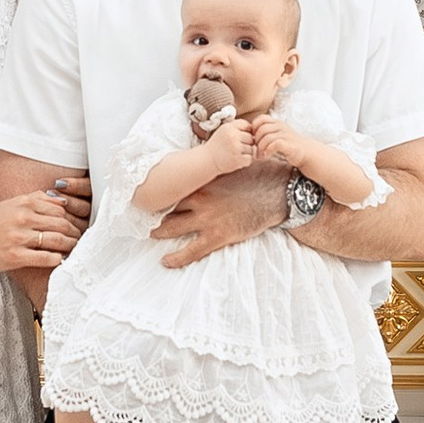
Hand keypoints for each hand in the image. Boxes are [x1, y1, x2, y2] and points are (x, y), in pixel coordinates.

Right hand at [0, 184, 88, 274]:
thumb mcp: (9, 205)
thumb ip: (34, 199)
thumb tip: (60, 200)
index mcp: (22, 203)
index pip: (59, 208)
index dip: (71, 217)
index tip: (76, 224)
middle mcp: (22, 218)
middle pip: (61, 223)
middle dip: (75, 232)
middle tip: (80, 239)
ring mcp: (19, 237)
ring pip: (57, 239)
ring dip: (70, 246)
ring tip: (74, 250)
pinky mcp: (15, 256)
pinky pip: (46, 257)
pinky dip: (57, 259)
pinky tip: (60, 260)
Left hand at [152, 156, 290, 269]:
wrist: (278, 192)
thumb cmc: (260, 176)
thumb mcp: (235, 167)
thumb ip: (219, 169)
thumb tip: (216, 161)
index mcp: (203, 182)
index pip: (176, 188)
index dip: (165, 193)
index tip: (155, 195)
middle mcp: (200, 199)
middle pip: (169, 208)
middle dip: (156, 213)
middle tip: (146, 216)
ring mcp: (207, 219)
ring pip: (173, 228)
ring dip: (160, 232)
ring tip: (151, 234)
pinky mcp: (217, 236)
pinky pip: (191, 251)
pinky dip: (176, 258)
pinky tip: (165, 261)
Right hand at [204, 115, 255, 172]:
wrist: (207, 160)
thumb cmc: (218, 145)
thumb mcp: (224, 130)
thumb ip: (238, 127)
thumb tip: (255, 129)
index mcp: (229, 127)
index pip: (247, 126)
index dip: (246, 132)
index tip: (240, 138)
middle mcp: (233, 136)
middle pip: (251, 138)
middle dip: (247, 143)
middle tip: (237, 148)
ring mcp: (235, 148)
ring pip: (251, 149)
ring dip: (246, 153)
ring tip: (235, 154)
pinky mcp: (237, 159)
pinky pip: (249, 159)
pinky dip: (245, 161)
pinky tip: (236, 160)